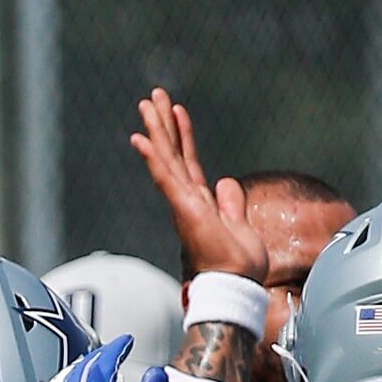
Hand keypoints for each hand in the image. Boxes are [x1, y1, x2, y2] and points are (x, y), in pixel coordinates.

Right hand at [131, 90, 266, 282]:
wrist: (235, 285)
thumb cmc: (237, 265)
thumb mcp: (239, 225)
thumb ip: (231, 202)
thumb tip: (226, 182)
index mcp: (199, 202)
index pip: (188, 162)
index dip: (182, 136)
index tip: (176, 111)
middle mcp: (187, 199)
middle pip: (173, 154)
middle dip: (163, 123)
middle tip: (153, 96)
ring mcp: (183, 203)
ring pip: (167, 159)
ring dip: (157, 130)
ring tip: (147, 103)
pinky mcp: (185, 209)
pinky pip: (166, 178)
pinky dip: (153, 158)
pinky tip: (141, 138)